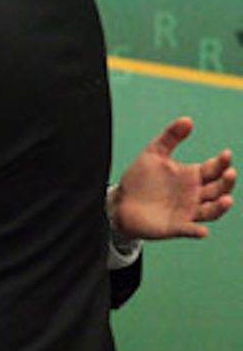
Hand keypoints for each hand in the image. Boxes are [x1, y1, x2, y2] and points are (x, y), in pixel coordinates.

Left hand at [110, 117, 234, 240]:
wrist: (120, 201)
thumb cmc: (140, 178)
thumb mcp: (153, 154)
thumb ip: (170, 137)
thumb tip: (188, 120)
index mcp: (193, 176)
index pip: (214, 169)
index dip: (222, 162)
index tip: (226, 154)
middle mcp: (195, 194)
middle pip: (219, 189)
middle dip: (227, 182)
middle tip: (229, 173)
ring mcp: (188, 211)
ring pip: (211, 211)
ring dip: (221, 207)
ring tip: (227, 200)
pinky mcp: (176, 226)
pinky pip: (190, 230)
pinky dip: (196, 231)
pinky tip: (201, 231)